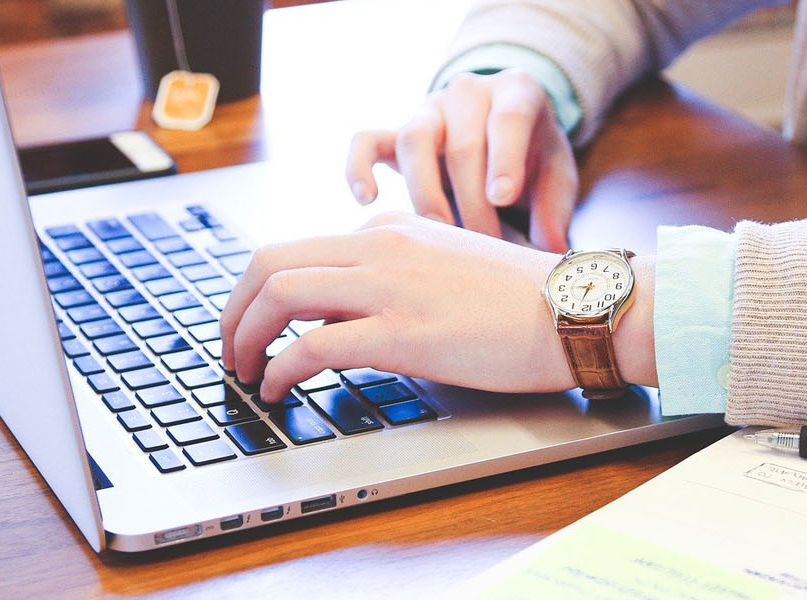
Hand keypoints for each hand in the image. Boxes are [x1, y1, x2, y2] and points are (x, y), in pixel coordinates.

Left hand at [218, 212, 656, 399]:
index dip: (260, 292)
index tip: (253, 324)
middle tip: (230, 348)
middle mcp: (380, 246)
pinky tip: (278, 390)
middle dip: (234, 309)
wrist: (576, 309)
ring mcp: (389, 286)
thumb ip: (394, 279)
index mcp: (391, 230)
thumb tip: (341, 318)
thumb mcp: (447, 268)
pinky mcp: (401, 332)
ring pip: (279, 294)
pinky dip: (279, 369)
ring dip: (244, 336)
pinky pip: (312, 345)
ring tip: (244, 371)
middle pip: (269, 262)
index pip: (299, 249)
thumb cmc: (524, 301)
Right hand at [346, 69, 578, 251]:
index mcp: (517, 92)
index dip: (504, 159)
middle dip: (472, 201)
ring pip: (414, 140)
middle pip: (462, 143)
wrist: (504, 130)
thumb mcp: (557, 174)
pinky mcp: (396, 132)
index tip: (502, 198)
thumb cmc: (534, 156)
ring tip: (439, 234)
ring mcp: (429, 110)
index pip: (508, 119)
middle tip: (485, 245)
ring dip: (426, 193)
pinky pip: (366, 141)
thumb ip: (555, 209)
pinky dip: (359, 167)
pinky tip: (367, 200)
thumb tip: (550, 250)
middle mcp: (469, 92)